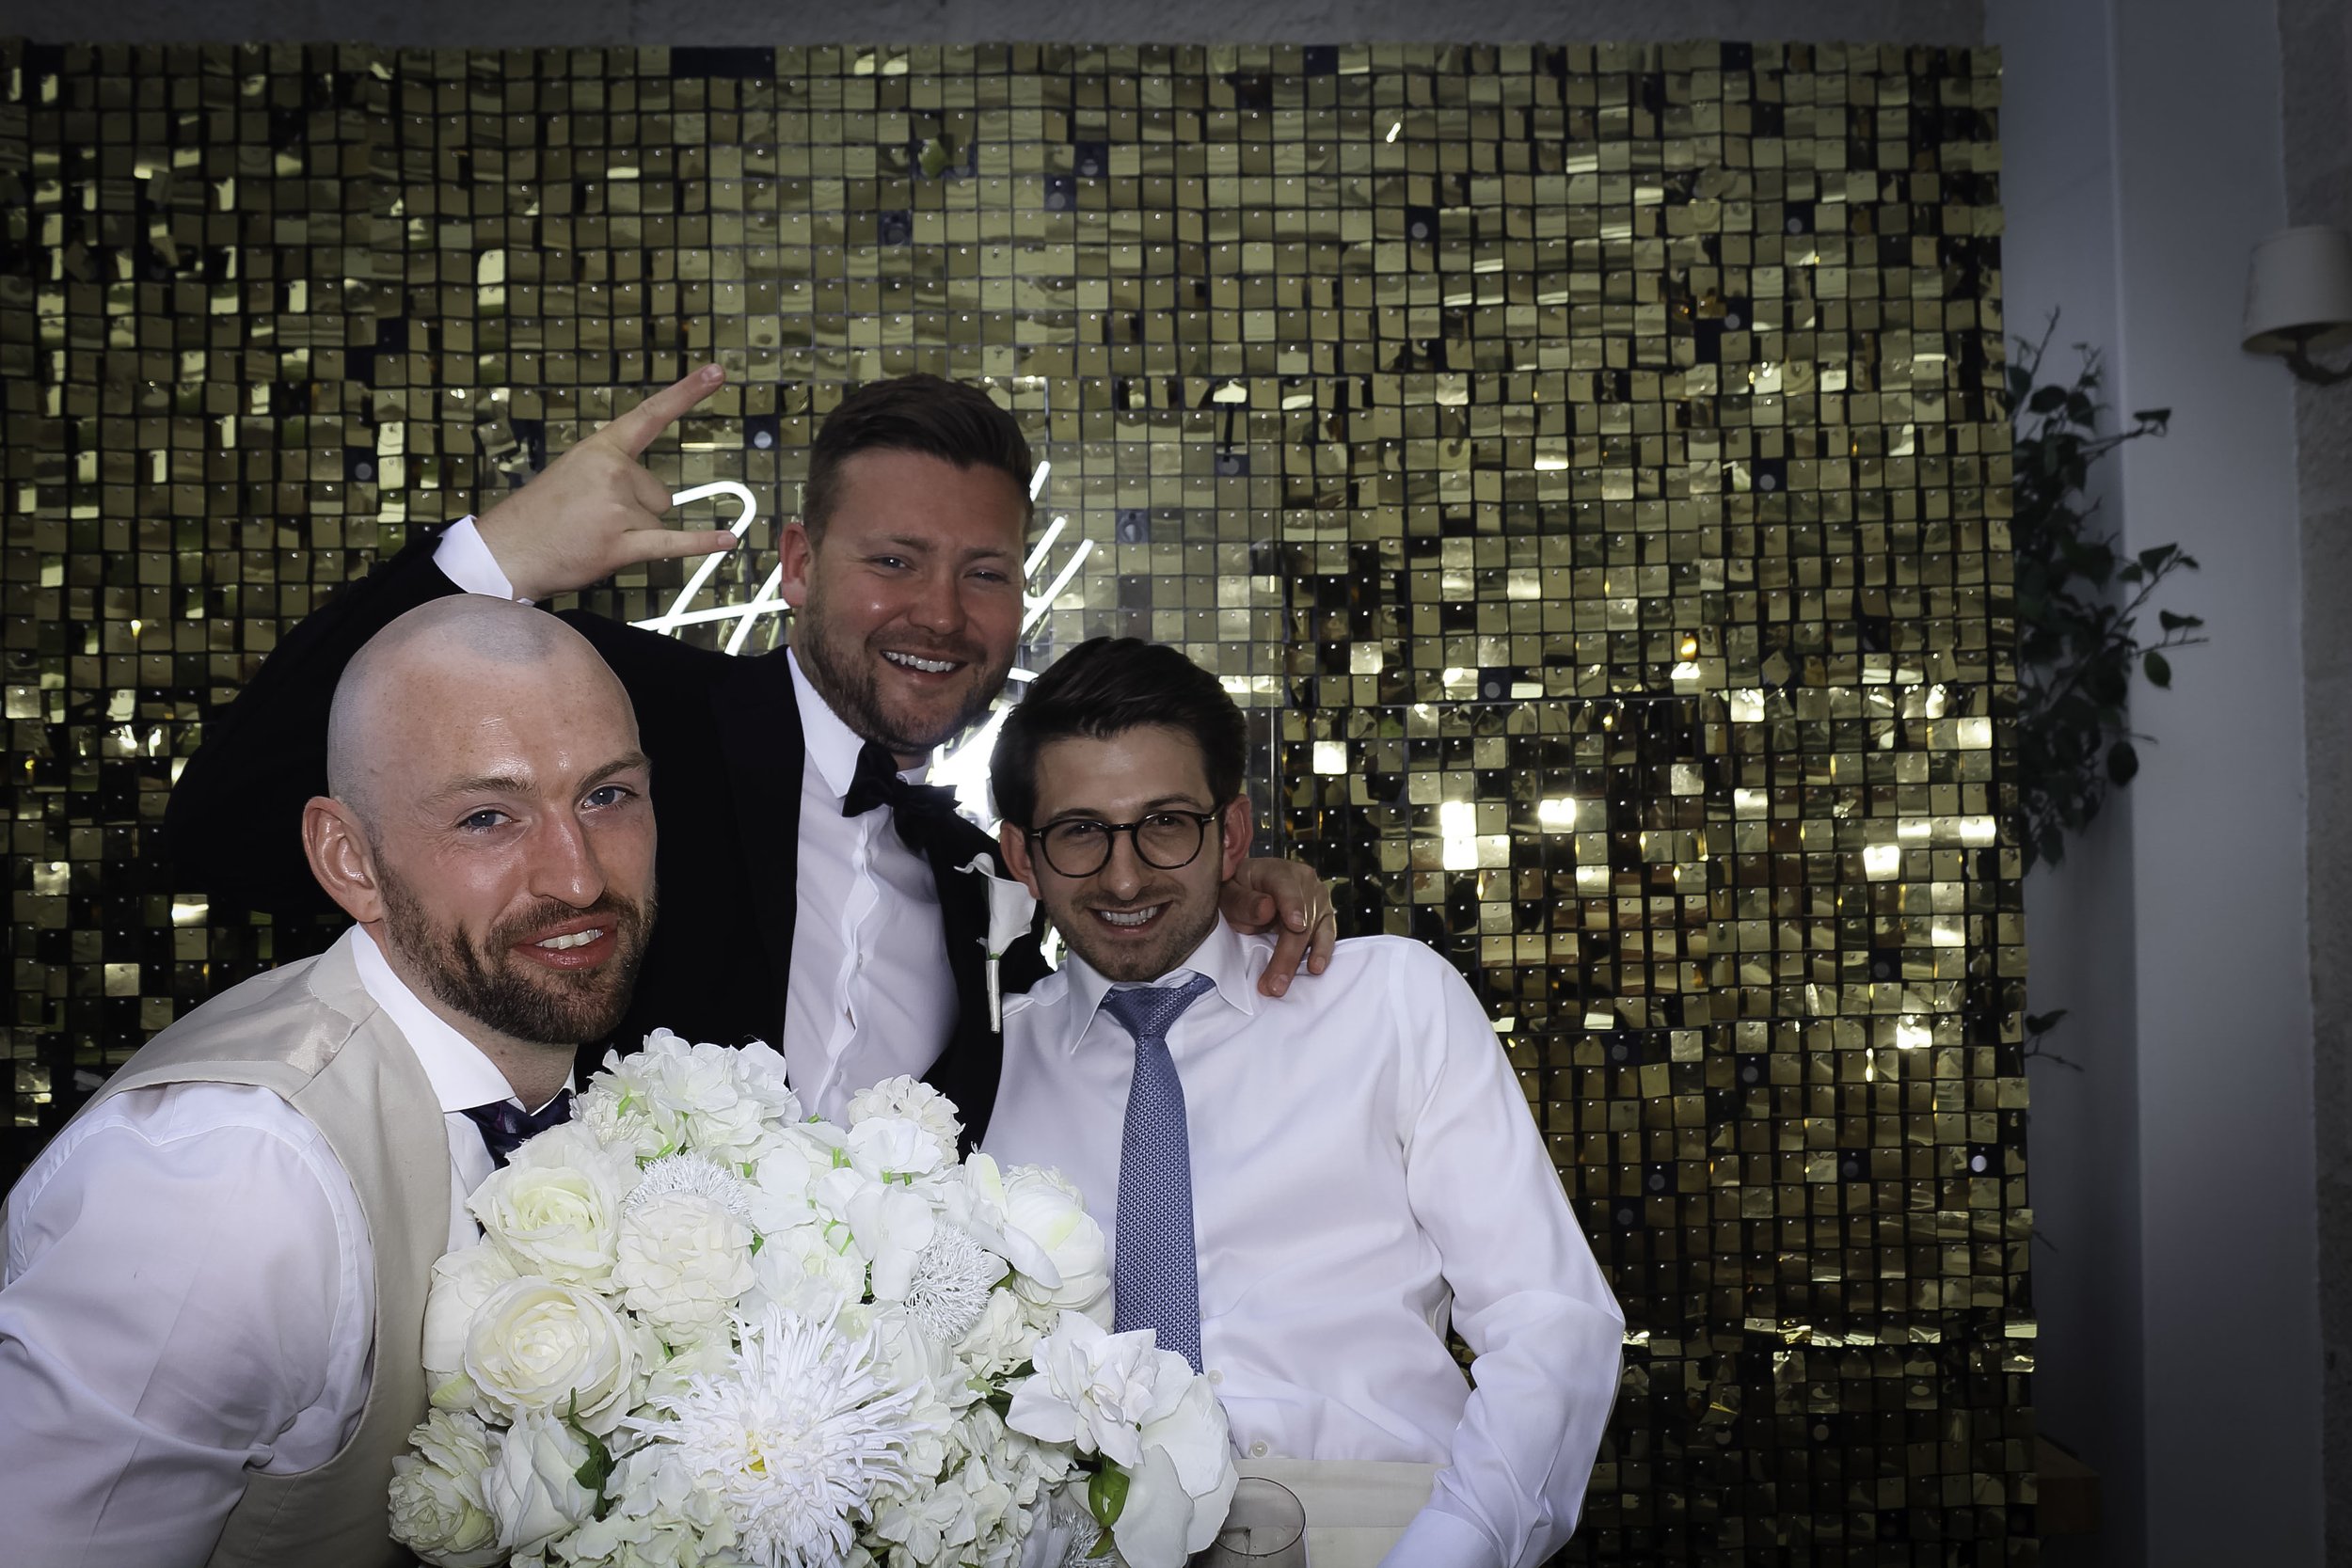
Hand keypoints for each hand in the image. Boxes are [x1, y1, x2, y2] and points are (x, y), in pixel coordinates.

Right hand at [473, 364, 737, 601]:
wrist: (507, 551)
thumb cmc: (540, 516)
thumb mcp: (573, 473)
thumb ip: (613, 473)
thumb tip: (654, 496)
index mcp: (600, 448)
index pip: (651, 415)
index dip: (687, 392)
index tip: (717, 372)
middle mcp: (612, 471)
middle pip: (659, 493)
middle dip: (637, 511)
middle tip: (594, 520)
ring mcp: (616, 508)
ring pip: (657, 521)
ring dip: (634, 535)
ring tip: (593, 537)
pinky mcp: (620, 543)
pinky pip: (672, 542)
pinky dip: (700, 544)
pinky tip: (727, 539)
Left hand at [1220, 857, 1336, 997]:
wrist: (1248, 890)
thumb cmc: (1238, 890)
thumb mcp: (1229, 892)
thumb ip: (1244, 901)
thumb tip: (1267, 908)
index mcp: (1280, 872)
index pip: (1288, 888)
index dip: (1292, 906)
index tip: (1295, 926)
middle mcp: (1306, 884)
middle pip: (1302, 920)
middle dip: (1286, 955)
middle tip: (1272, 984)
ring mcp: (1318, 901)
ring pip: (1315, 933)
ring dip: (1300, 961)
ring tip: (1286, 983)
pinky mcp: (1323, 919)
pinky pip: (1325, 938)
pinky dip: (1319, 955)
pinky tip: (1316, 968)